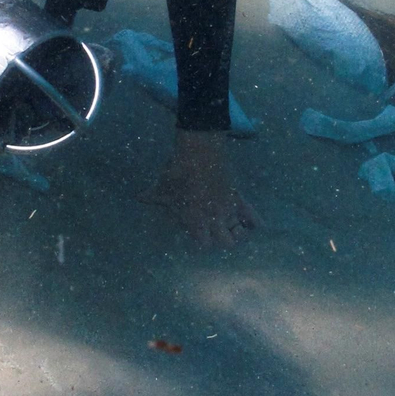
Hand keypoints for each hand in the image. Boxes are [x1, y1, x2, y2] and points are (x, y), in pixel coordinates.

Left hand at [144, 128, 259, 247]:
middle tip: (216, 232)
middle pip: (227, 243)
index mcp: (195, 219)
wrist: (198, 151)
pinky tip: (256, 226)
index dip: (201, 242)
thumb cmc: (177, 171)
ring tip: (233, 229)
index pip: (203, 244)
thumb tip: (138, 197)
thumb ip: (152, 196)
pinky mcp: (238, 196)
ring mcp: (228, 208)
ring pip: (241, 233)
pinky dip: (255, 221)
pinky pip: (252, 214)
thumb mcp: (163, 186)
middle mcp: (214, 218)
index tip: (198, 235)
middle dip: (222, 240)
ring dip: (238, 233)